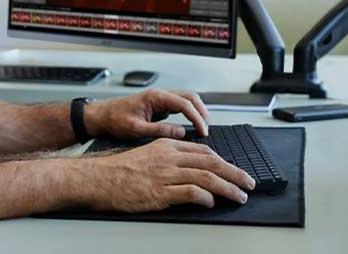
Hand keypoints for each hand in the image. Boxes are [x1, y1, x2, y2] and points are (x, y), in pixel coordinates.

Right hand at [81, 138, 254, 210]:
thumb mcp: (148, 154)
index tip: (235, 170)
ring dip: (228, 188)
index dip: (224, 161)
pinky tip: (212, 203)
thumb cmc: (120, 170)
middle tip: (248, 182)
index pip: (205, 151)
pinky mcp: (160, 193)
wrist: (98, 178)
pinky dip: (205, 198)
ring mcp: (165, 175)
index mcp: (167, 145)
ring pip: (206, 178)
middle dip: (234, 173)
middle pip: (212, 163)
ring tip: (239, 196)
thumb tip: (192, 170)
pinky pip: (191, 193)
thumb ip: (170, 158)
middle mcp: (169, 157)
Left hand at [85, 88, 209, 139]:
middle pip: (190, 97)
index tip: (203, 131)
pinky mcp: (158, 106)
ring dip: (197, 111)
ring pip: (186, 99)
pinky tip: (191, 125)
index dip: (197, 118)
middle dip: (202, 111)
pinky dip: (189, 113)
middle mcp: (159, 95)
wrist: (101, 117)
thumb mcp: (136, 129)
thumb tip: (181, 132)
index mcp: (155, 97)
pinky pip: (179, 106)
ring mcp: (160, 99)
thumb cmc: (114, 120)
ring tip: (203, 127)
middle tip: (207, 128)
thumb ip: (160, 131)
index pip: (184, 104)